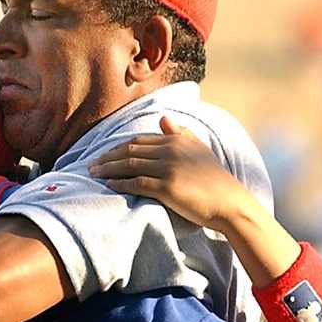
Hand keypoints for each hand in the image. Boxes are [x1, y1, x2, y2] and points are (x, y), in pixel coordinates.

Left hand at [89, 116, 257, 234]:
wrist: (230, 203)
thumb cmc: (216, 180)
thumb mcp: (200, 149)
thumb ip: (181, 133)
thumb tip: (164, 118)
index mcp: (176, 140)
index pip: (139, 140)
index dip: (118, 147)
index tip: (105, 154)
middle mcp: (170, 150)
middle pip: (130, 150)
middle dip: (108, 157)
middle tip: (91, 164)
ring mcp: (168, 168)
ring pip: (129, 165)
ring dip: (108, 169)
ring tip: (94, 174)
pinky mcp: (167, 187)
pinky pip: (137, 183)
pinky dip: (120, 183)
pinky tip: (109, 185)